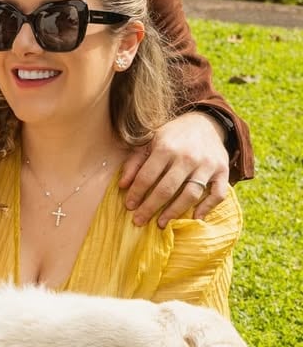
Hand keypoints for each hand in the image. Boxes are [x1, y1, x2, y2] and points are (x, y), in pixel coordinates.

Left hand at [119, 111, 229, 227]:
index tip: (129, 206)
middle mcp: (188, 157)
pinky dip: (207, 208)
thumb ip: (134, 162)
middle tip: (139, 221)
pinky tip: (194, 218)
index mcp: (166, 148)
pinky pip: (218, 194)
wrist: (204, 123)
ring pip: (191, 194)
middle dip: (150, 207)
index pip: (147, 176)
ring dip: (175, 212)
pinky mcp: (223, 171)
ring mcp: (207, 165)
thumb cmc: (171, 136)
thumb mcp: (149, 142)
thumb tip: (122, 186)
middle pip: (167, 189)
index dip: (136, 193)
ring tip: (161, 224)